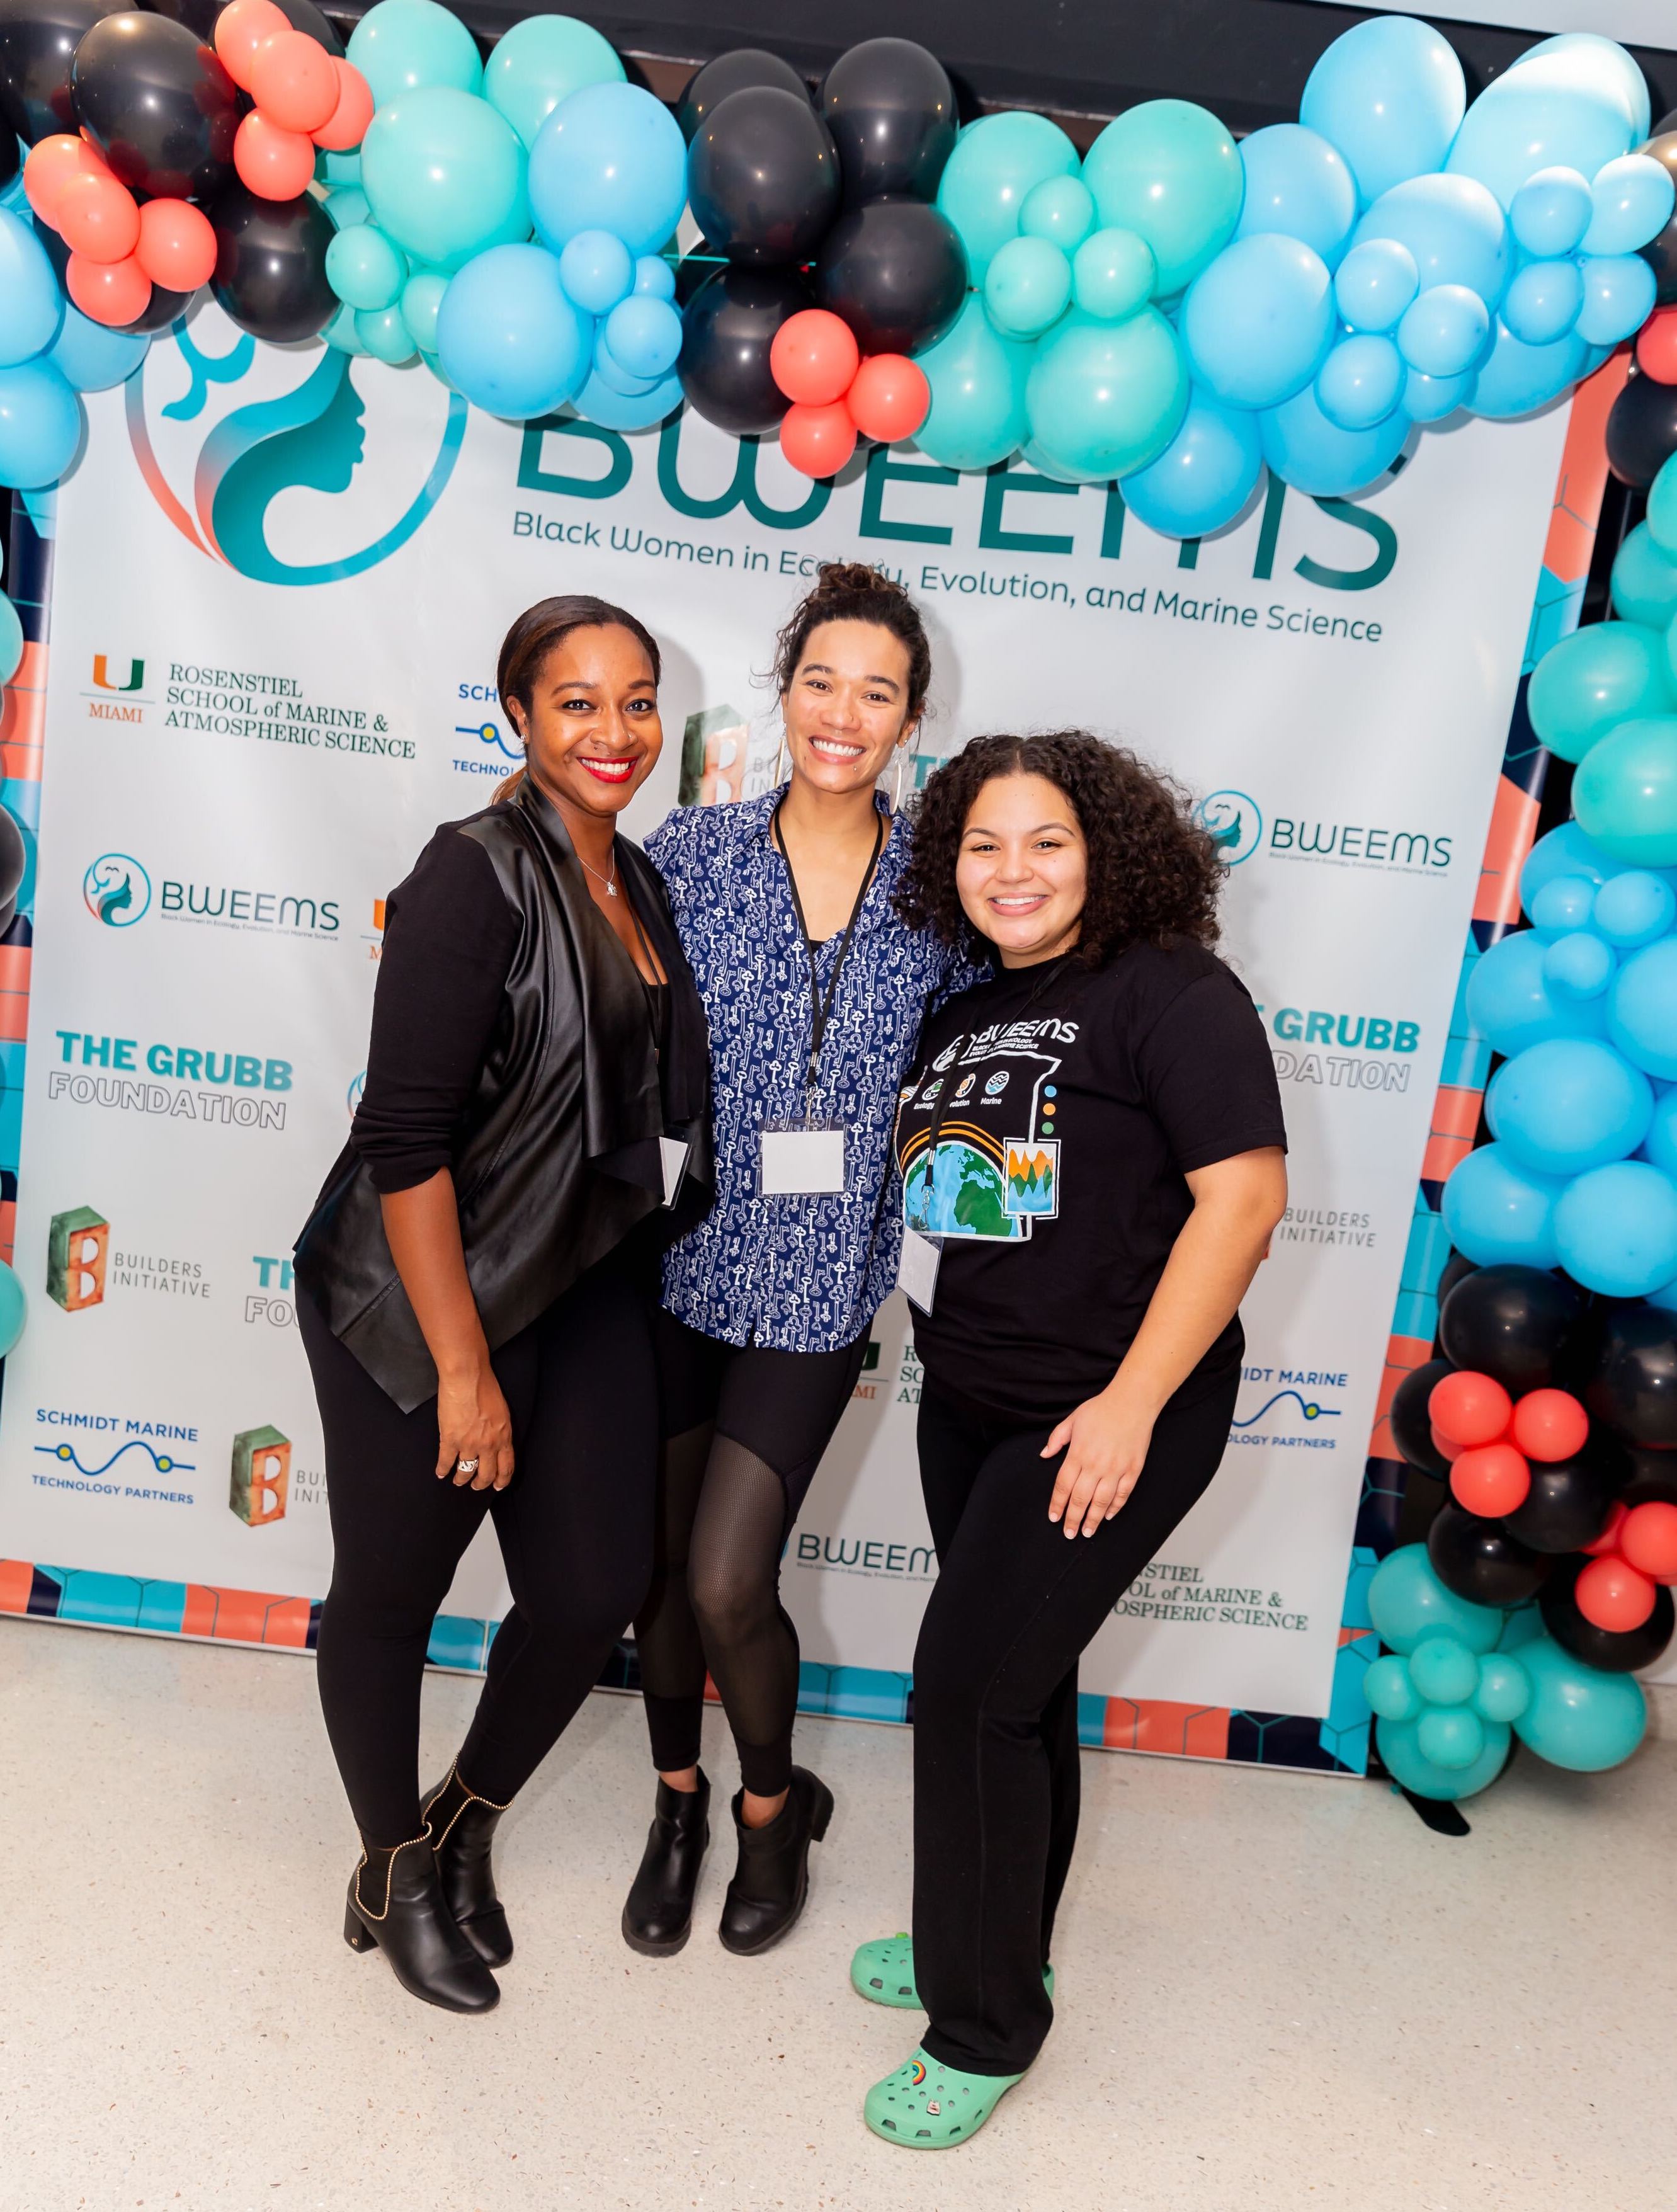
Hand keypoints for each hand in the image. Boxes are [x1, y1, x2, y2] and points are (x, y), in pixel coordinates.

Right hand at [435, 1365, 514, 1490]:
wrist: (467, 1378)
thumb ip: (500, 1429)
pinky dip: (442, 1469)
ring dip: (461, 1479)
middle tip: (477, 1486)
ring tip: (459, 1480)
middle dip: (481, 1484)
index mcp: (503, 1436)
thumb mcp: (502, 1411)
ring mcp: (468, 1445)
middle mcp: (488, 1445)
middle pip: (487, 1474)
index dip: (502, 1479)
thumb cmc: (485, 1387)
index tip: (499, 1485)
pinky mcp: (450, 1440)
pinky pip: (445, 1461)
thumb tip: (497, 1439)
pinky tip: (441, 1472)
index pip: (506, 1466)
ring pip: (466, 1472)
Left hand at [1042, 1386, 1156, 1538]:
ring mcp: (1116, 1469)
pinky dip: (1115, 1507)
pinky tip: (1107, 1516)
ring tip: (1088, 1532)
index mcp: (1078, 1454)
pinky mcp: (1133, 1469)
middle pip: (1080, 1499)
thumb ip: (1057, 1439)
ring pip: (1101, 1502)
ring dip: (1093, 1520)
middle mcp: (1096, 1465)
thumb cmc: (1101, 1409)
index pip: (1063, 1486)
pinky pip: (1123, 1494)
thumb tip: (1044, 1455)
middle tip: (1069, 1533)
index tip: (1053, 1518)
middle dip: (1073, 1519)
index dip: (1057, 1504)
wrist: (1132, 1402)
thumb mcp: (1072, 1420)